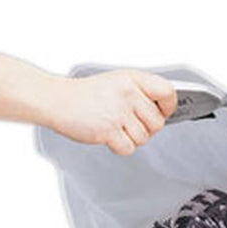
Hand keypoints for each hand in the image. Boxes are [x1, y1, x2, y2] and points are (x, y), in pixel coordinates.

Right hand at [44, 69, 176, 154]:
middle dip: (146, 129)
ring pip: (143, 138)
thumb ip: (141, 92)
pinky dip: (120, 147)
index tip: (163, 112)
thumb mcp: (118, 82)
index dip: (168, 107)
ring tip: (115, 128)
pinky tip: (109, 136)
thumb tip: (163, 111)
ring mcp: (118, 112)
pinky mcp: (108, 130)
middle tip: (130, 124)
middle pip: (157, 122)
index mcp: (133, 79)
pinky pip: (128, 148)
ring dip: (131, 139)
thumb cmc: (86, 94)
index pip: (167, 92)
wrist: (58, 100)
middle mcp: (128, 94)